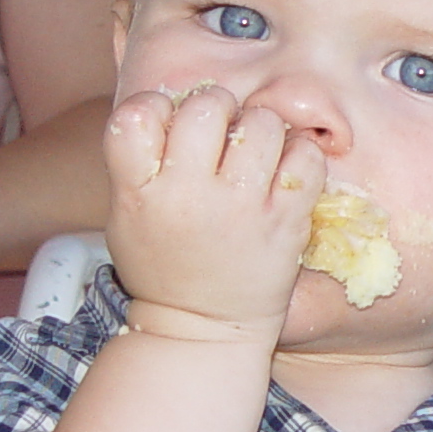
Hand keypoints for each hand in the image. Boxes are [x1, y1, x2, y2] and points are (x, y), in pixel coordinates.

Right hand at [103, 83, 323, 341]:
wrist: (203, 329)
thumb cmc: (165, 266)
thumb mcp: (127, 214)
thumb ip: (141, 159)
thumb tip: (174, 102)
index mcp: (139, 192)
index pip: (138, 113)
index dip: (158, 106)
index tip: (171, 125)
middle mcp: (187, 196)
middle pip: (205, 106)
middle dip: (217, 109)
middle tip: (221, 135)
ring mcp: (240, 208)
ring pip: (261, 122)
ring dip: (262, 128)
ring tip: (255, 154)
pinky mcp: (285, 221)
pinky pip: (304, 156)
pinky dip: (300, 154)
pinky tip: (285, 173)